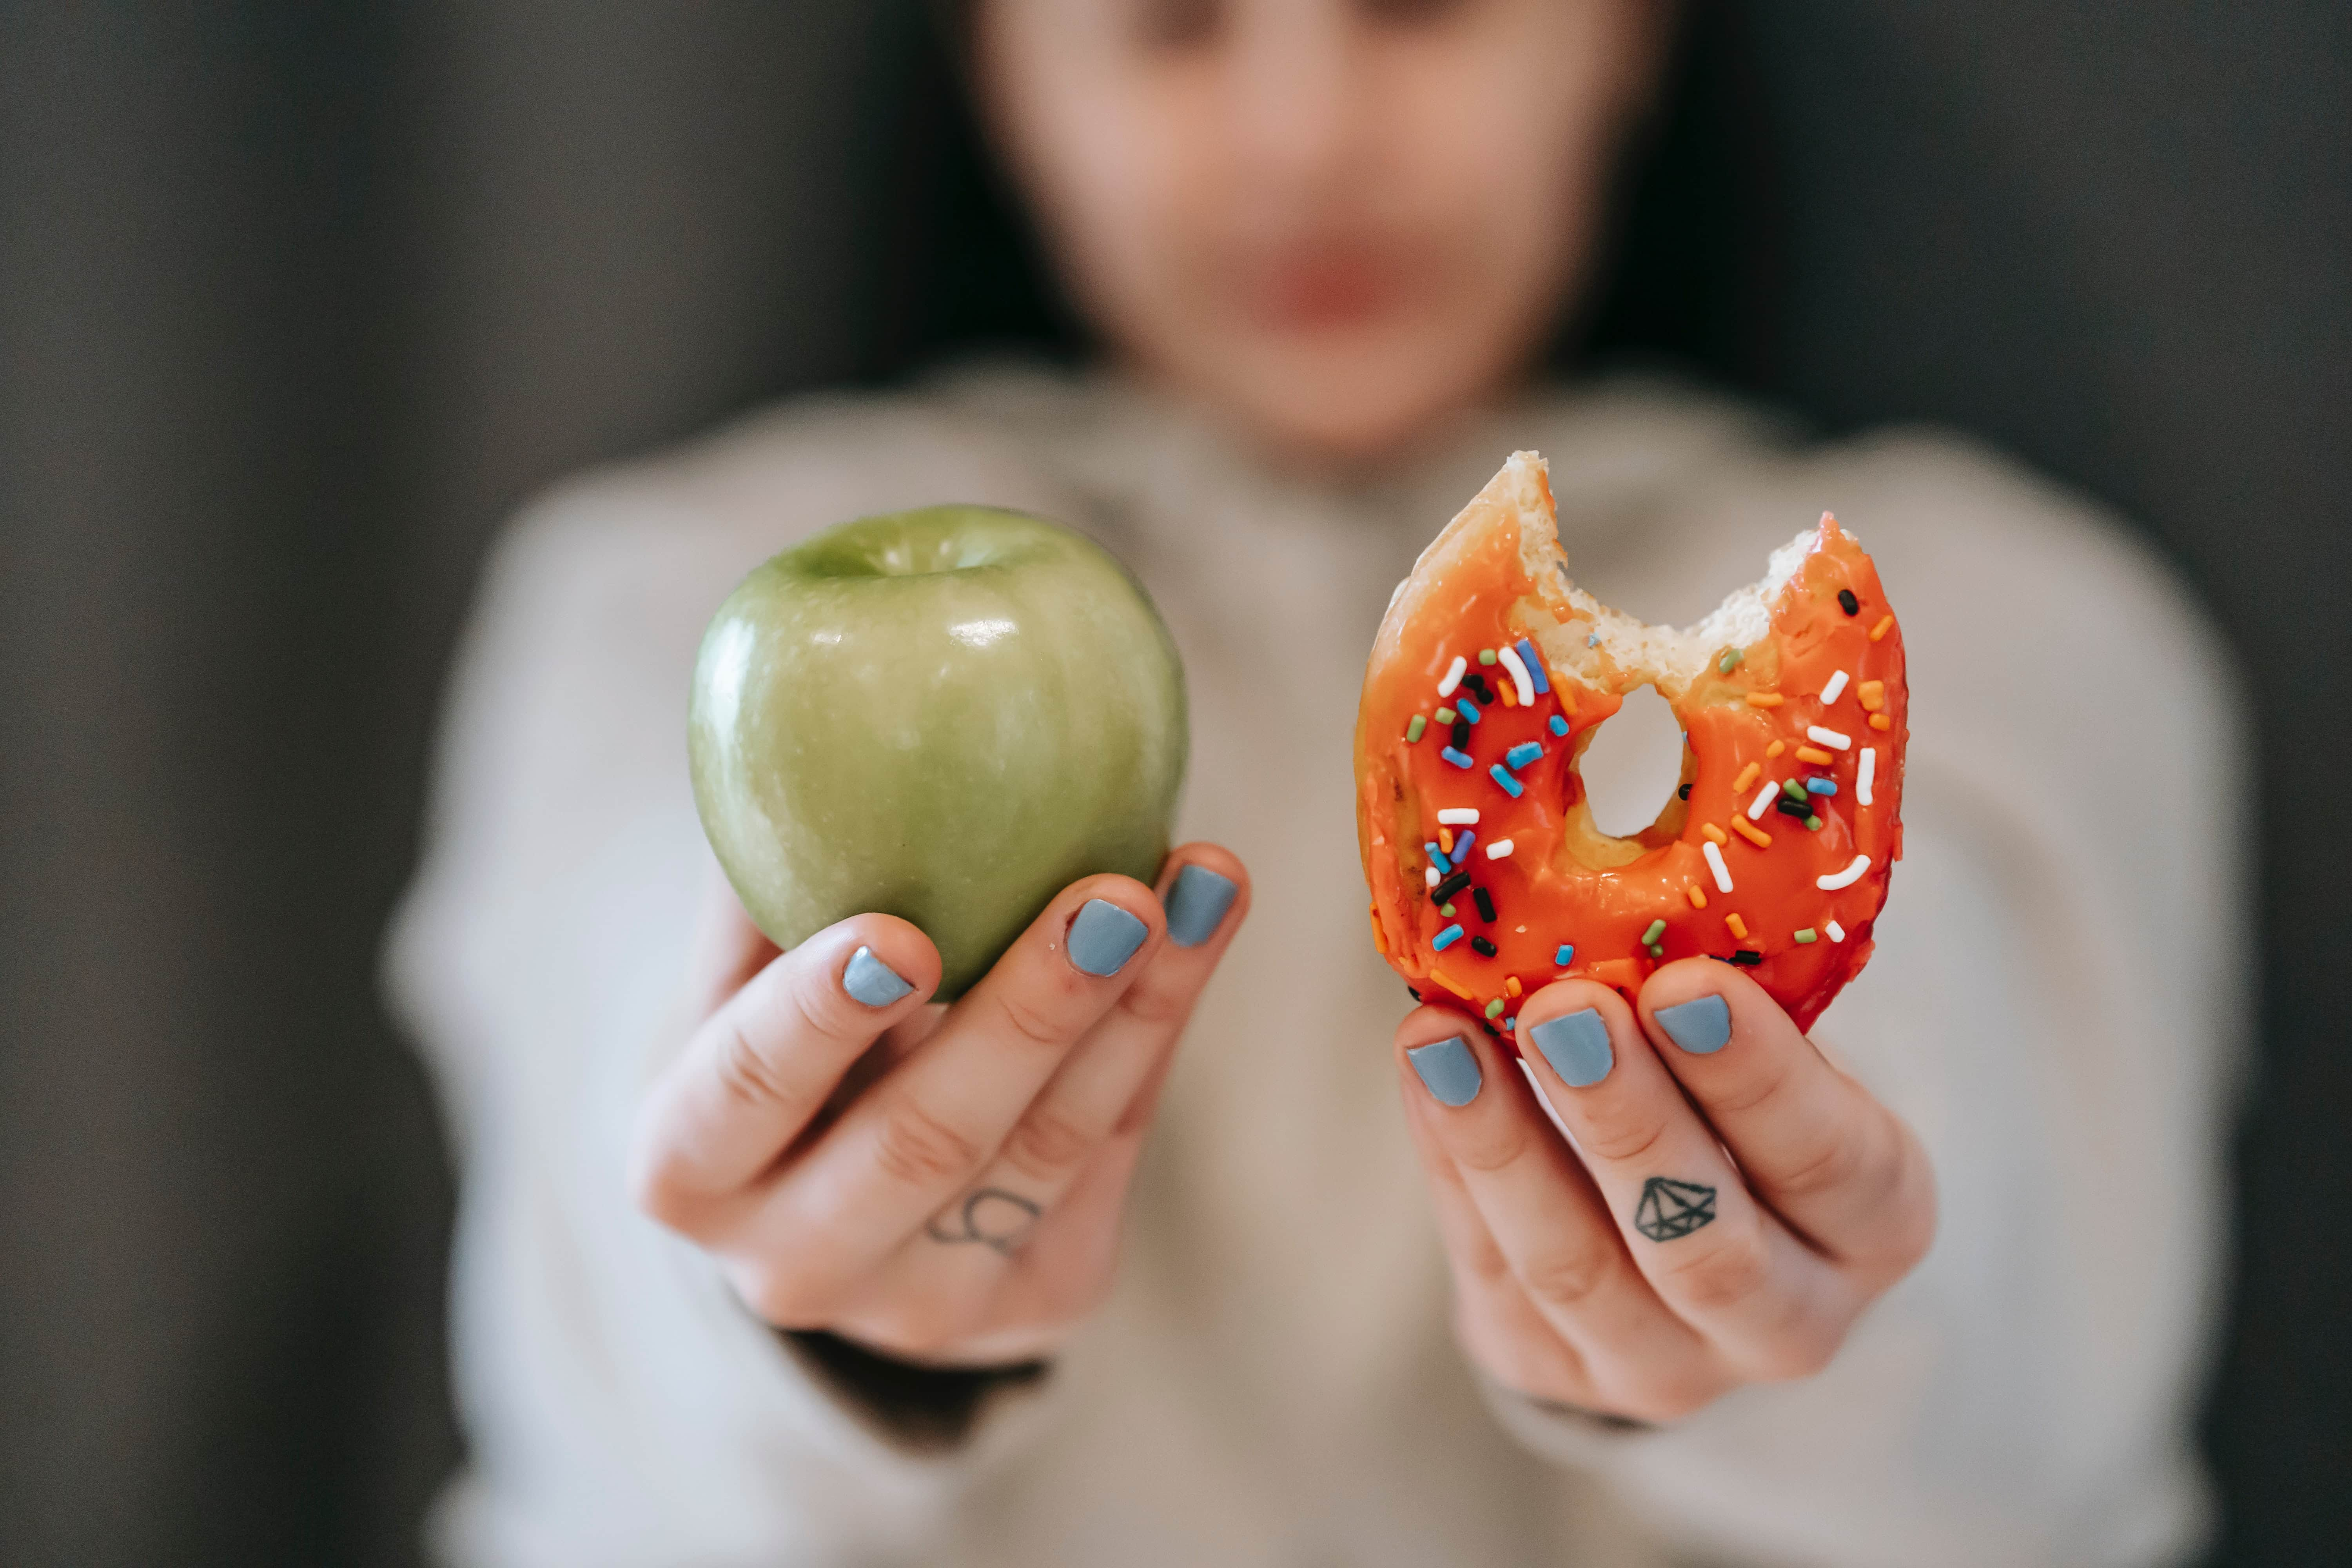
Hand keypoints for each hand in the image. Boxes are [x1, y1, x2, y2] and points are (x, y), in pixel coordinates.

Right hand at [631, 847, 1247, 1365]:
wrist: (837, 1200)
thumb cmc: (779, 1039)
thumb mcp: (740, 975)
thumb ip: (767, 877)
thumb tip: (812, 708)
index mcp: (688, 1169)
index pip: (744, 1093)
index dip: (815, 1017)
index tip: (897, 932)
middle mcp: (793, 1266)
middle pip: (922, 1140)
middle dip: (1028, 1014)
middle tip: (1112, 895)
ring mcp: (921, 1307)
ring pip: (1045, 1151)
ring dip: (1137, 1007)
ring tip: (1200, 883)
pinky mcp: (1039, 1303)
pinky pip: (1111, 1156)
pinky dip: (1158, 1033)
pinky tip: (1202, 927)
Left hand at [1395, 961, 1935, 1421]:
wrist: (1681, 1234)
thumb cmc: (1734, 1101)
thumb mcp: (1766, 1052)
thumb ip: (1723, 997)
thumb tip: (1626, 869)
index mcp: (1874, 1223)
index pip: (1833, 1163)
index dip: (1760, 1078)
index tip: (1686, 982)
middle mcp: (1790, 1321)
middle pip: (1707, 1243)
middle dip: (1628, 1119)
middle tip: (1564, 1007)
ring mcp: (1667, 1368)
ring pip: (1578, 1270)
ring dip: (1503, 1144)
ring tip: (1443, 1035)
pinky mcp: (1551, 1372)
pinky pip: (1491, 1265)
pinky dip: (1450, 1160)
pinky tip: (1425, 1067)